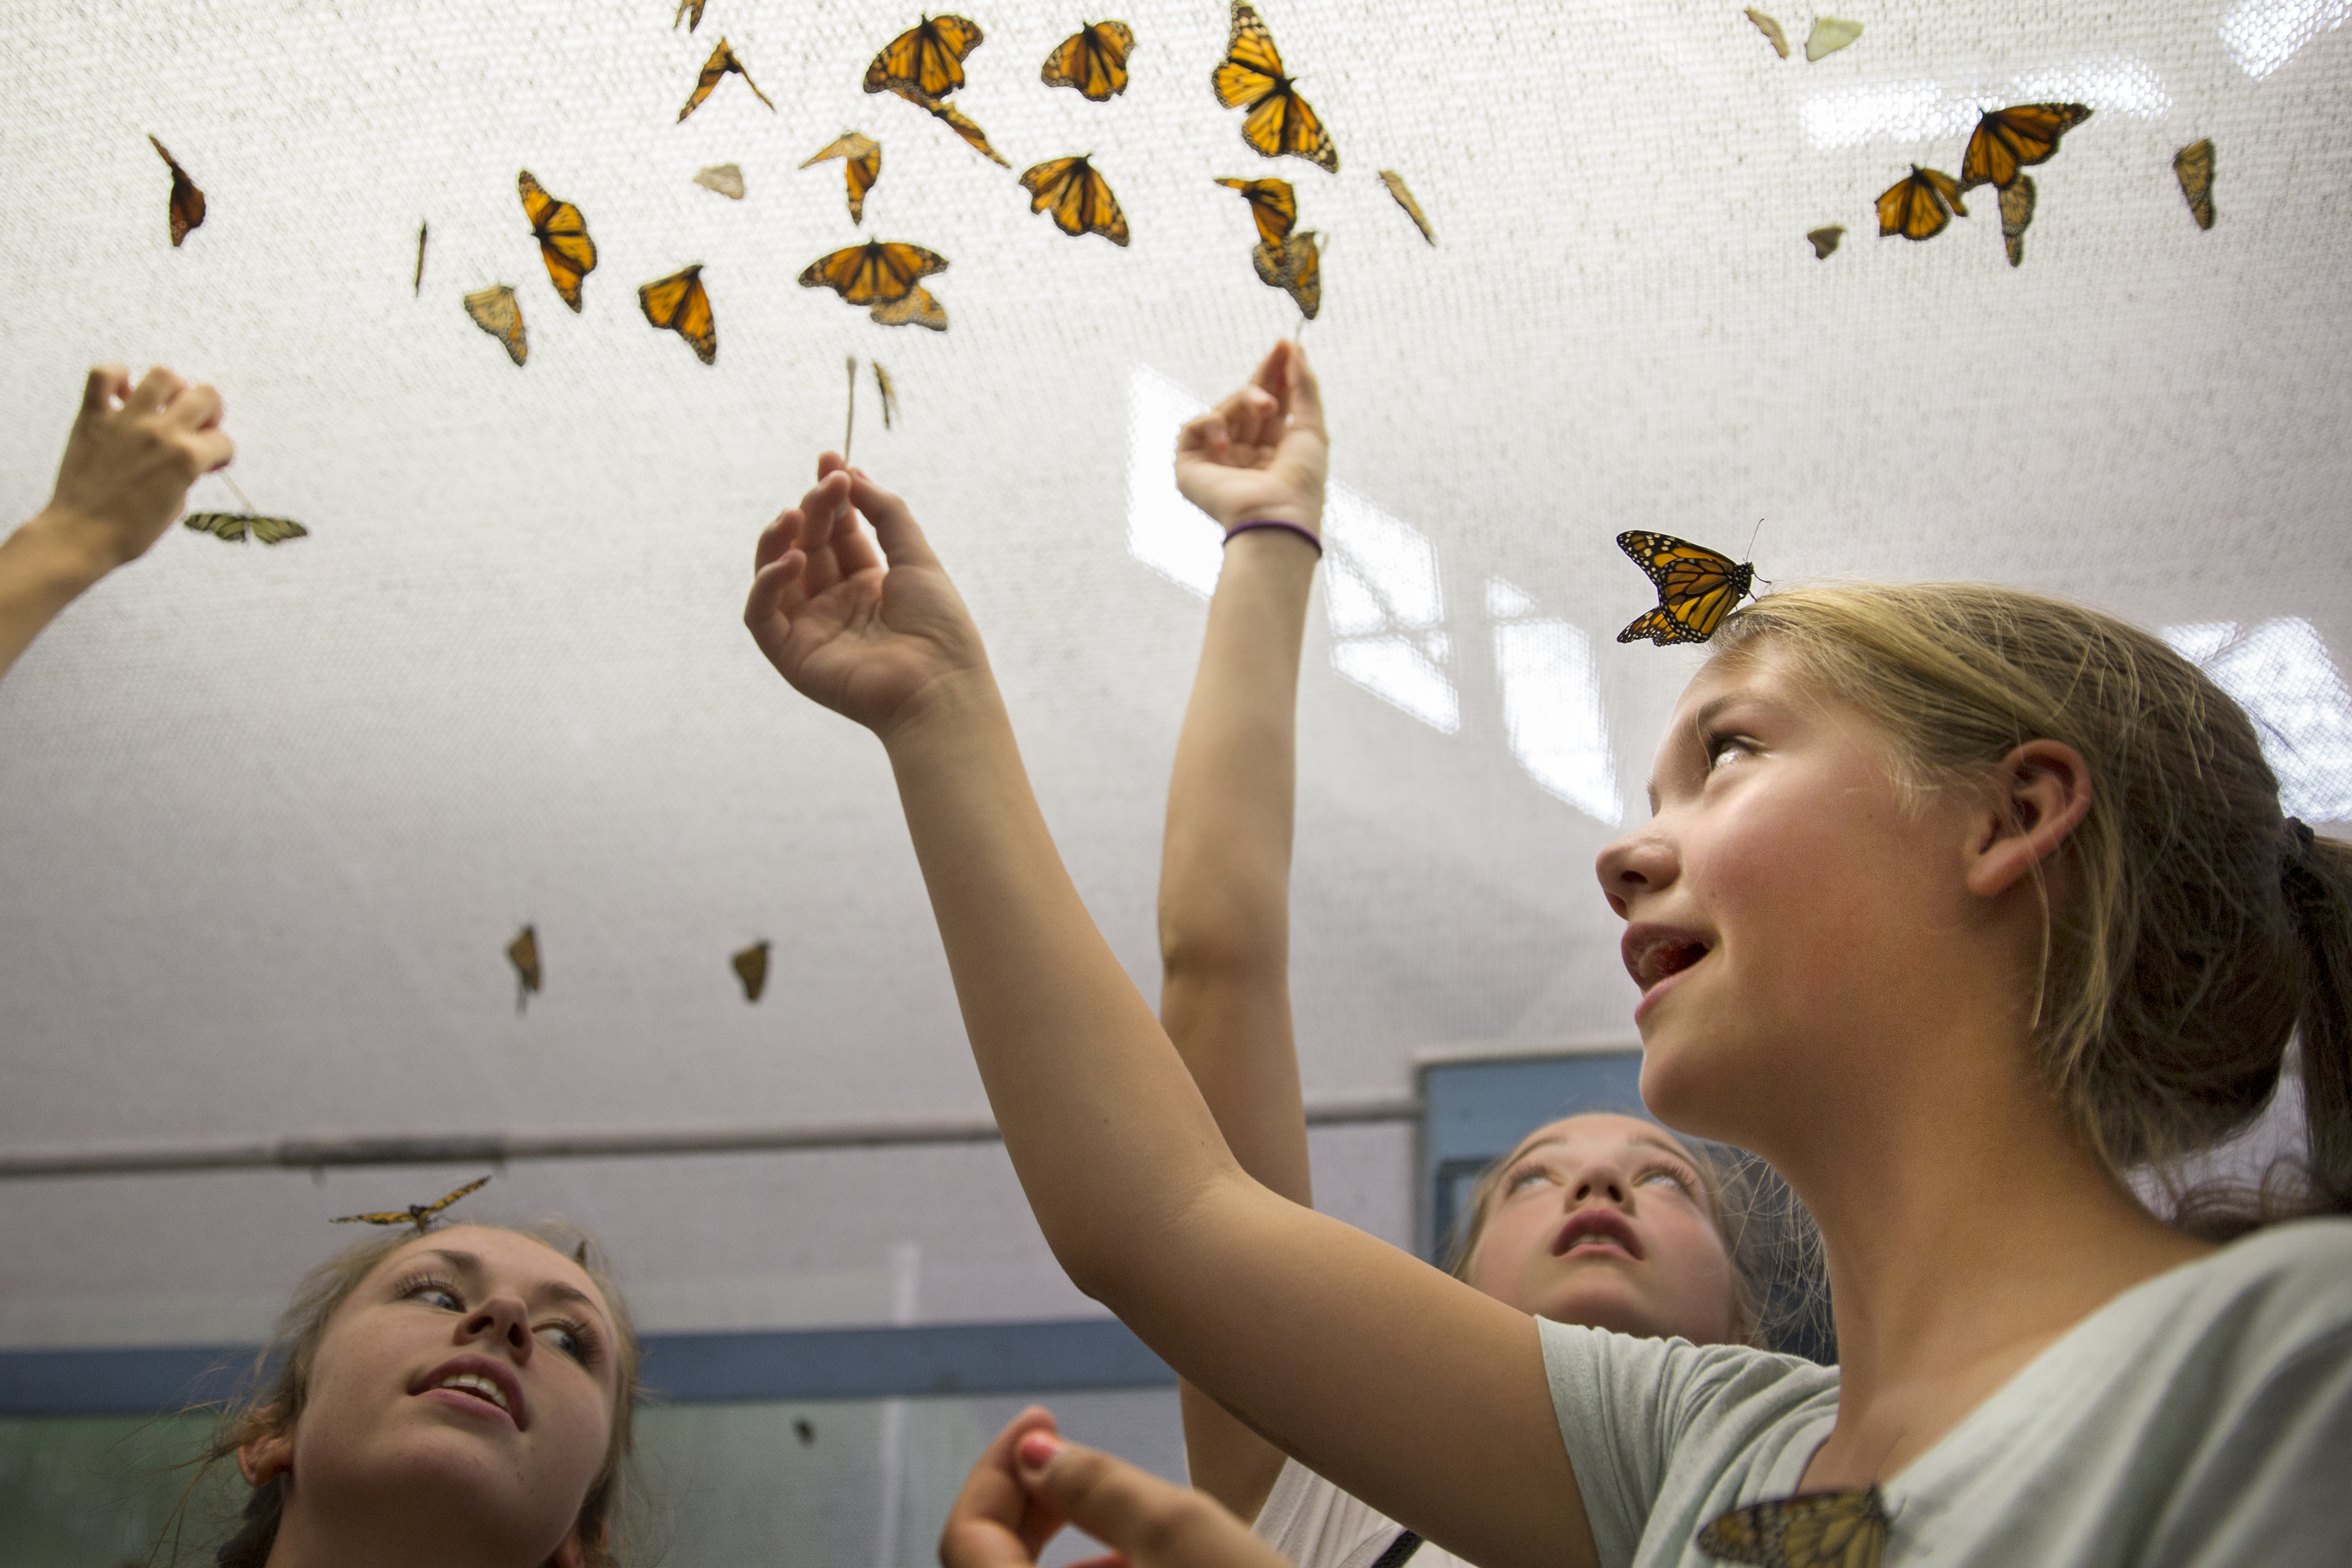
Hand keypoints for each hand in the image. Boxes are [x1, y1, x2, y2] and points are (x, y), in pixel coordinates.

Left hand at [38, 365, 234, 569]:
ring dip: (172, 387)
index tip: (211, 461)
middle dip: (211, 410)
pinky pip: (103, 376)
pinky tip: (122, 392)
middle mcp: (161, 433)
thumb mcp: (177, 506)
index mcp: (187, 459)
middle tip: (199, 424)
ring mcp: (126, 421)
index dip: (221, 453)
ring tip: (166, 402)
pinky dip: (115, 375)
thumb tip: (188, 458)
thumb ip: (187, 475)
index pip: (223, 440)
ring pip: (162, 376)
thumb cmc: (129, 532)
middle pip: (205, 395)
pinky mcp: (93, 418)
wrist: (81, 535)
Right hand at [744, 454, 989, 740]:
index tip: (832, 460)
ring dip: (779, 540)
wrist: (940, 686)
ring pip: (775, 575)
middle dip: (813, 509)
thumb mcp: (917, 558)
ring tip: (794, 514)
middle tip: (827, 482)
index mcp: (867, 585)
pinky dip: (768, 584)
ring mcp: (811, 629)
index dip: (832, 495)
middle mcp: (835, 605)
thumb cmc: (940, 628)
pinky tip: (791, 561)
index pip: (837, 531)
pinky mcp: (791, 656)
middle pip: (809, 545)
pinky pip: (762, 615)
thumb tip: (855, 474)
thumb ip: (887, 514)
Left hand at [940, 1407, 1293, 1567]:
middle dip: (1028, 1501)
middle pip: (991, 1566)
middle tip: (1064, 1449)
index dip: (995, 1467)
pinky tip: (1137, 1562)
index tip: (1041, 1417)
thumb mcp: (1181, 1532)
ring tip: (1124, 1514)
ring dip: (1063, 1546)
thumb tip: (1033, 1453)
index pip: (966, 1540)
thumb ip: (1096, 1485)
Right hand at [1173, 341, 1327, 536]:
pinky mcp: (1190, 466)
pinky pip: (1195, 426)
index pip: (1271, 406)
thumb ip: (1303, 388)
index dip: (1277, 376)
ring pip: (1225, 409)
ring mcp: (1217, 461)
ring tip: (1267, 407)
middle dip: (1264, 376)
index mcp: (1272, 455)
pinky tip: (1228, 443)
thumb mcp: (1311, 428)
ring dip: (1247, 399)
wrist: (1274, 515)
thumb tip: (1296, 350)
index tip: (1287, 345)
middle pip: (1246, 403)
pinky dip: (1212, 425)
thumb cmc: (1300, 482)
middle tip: (1279, 350)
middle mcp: (1244, 457)